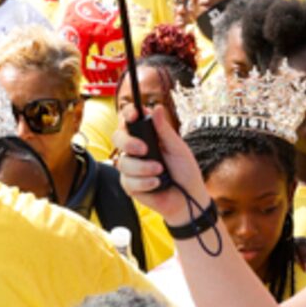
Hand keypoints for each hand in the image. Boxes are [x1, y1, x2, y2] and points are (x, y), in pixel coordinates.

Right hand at [113, 76, 202, 212]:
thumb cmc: (184, 171)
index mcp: (146, 136)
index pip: (130, 120)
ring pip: (123, 162)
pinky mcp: (130, 185)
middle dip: (128, 143)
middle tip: (144, 150)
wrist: (188, 198)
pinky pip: (128, 181)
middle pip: (117, 138)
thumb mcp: (177, 147)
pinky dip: (144, 182)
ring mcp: (130, 168)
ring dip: (143, 168)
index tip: (134, 115)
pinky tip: (156, 184)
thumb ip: (164, 130)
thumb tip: (156, 108)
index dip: (128, 114)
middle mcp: (135, 150)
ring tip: (160, 171)